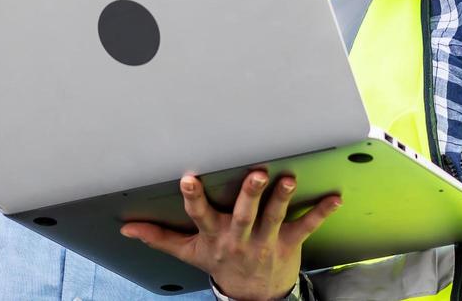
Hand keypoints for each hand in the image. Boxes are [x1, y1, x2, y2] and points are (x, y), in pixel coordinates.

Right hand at [120, 171, 340, 300]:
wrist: (252, 296)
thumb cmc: (219, 263)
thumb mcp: (188, 252)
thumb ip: (158, 237)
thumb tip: (127, 228)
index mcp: (215, 235)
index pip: (201, 215)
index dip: (194, 197)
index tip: (188, 178)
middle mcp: (240, 238)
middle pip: (244, 214)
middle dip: (250, 194)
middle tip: (256, 174)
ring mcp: (266, 241)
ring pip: (275, 217)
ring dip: (282, 198)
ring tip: (289, 178)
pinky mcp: (289, 243)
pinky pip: (306, 226)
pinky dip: (321, 212)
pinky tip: (334, 197)